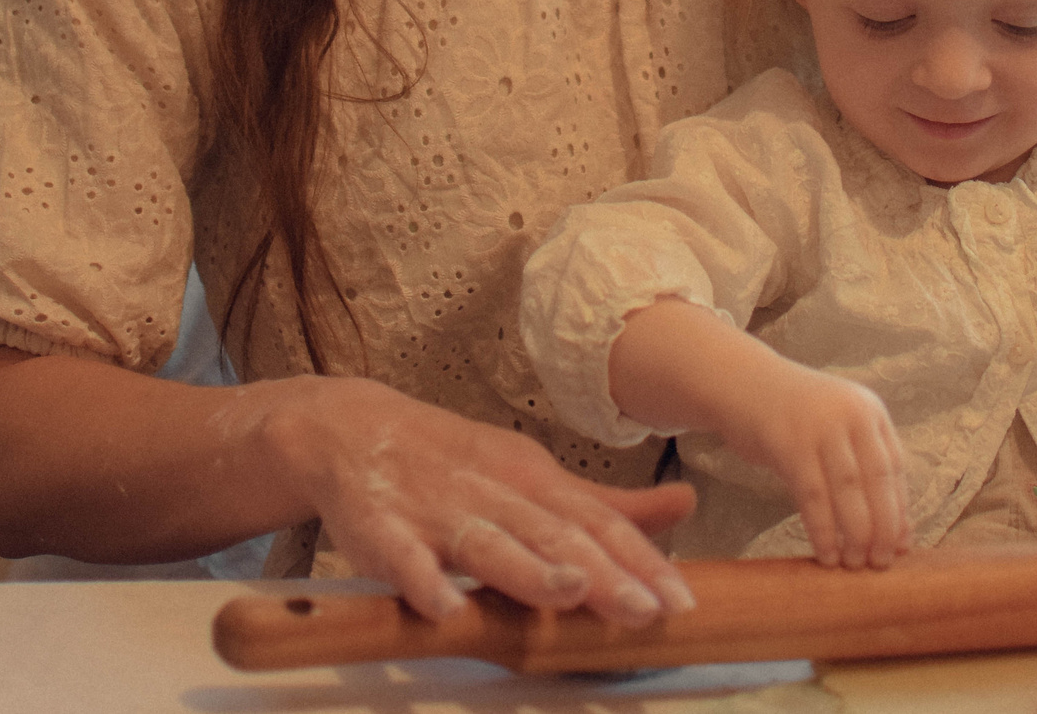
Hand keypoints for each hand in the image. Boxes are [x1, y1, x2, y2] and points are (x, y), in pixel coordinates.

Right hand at [273, 377, 697, 624]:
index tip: (680, 601)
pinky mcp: (380, 529)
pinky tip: (445, 608)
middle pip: (552, 534)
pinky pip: (401, 558)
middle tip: (644, 609)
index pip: (596, 523)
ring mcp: (436, 510)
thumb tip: (686, 506)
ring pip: (487, 542)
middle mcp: (492, 491)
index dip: (641, 561)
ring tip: (567, 591)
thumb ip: (605, 506)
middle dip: (601, 573)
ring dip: (526, 568)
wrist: (350, 427)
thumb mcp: (534, 475)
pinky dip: (421, 581)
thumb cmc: (455, 463)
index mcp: (532, 479)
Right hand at [716, 363, 910, 568]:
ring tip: (854, 563)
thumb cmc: (791, 417)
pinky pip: (813, 495)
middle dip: (883, 527)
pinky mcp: (788, 442)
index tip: (899, 546)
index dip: (900, 510)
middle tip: (880, 562)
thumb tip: (897, 534)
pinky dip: (822, 529)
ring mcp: (819, 426)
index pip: (894, 468)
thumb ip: (862, 470)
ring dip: (855, 533)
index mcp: (869, 410)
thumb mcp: (834, 431)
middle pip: (877, 479)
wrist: (740, 383)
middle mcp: (850, 414)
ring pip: (848, 490)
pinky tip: (826, 553)